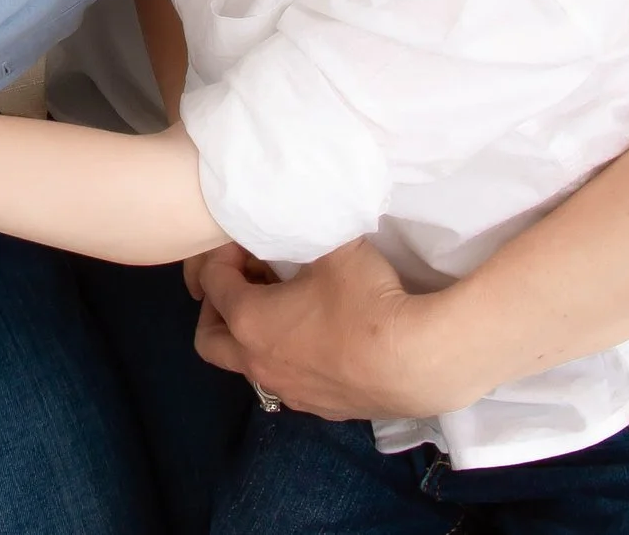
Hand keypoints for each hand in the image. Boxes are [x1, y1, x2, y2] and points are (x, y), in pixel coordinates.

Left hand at [194, 236, 460, 420]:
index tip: (244, 244)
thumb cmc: (366, 301)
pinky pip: (286, 383)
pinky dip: (285, 360)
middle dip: (217, 309)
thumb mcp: (334, 249)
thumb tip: (298, 218)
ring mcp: (290, 392)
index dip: (221, 258)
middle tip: (244, 284)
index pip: (212, 283)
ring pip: (248, 366)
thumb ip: (305, 230)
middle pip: (210, 339)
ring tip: (284, 310)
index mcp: (249, 322)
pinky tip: (317, 341)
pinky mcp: (321, 409)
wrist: (418, 362)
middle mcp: (258, 364)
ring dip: (252, 338)